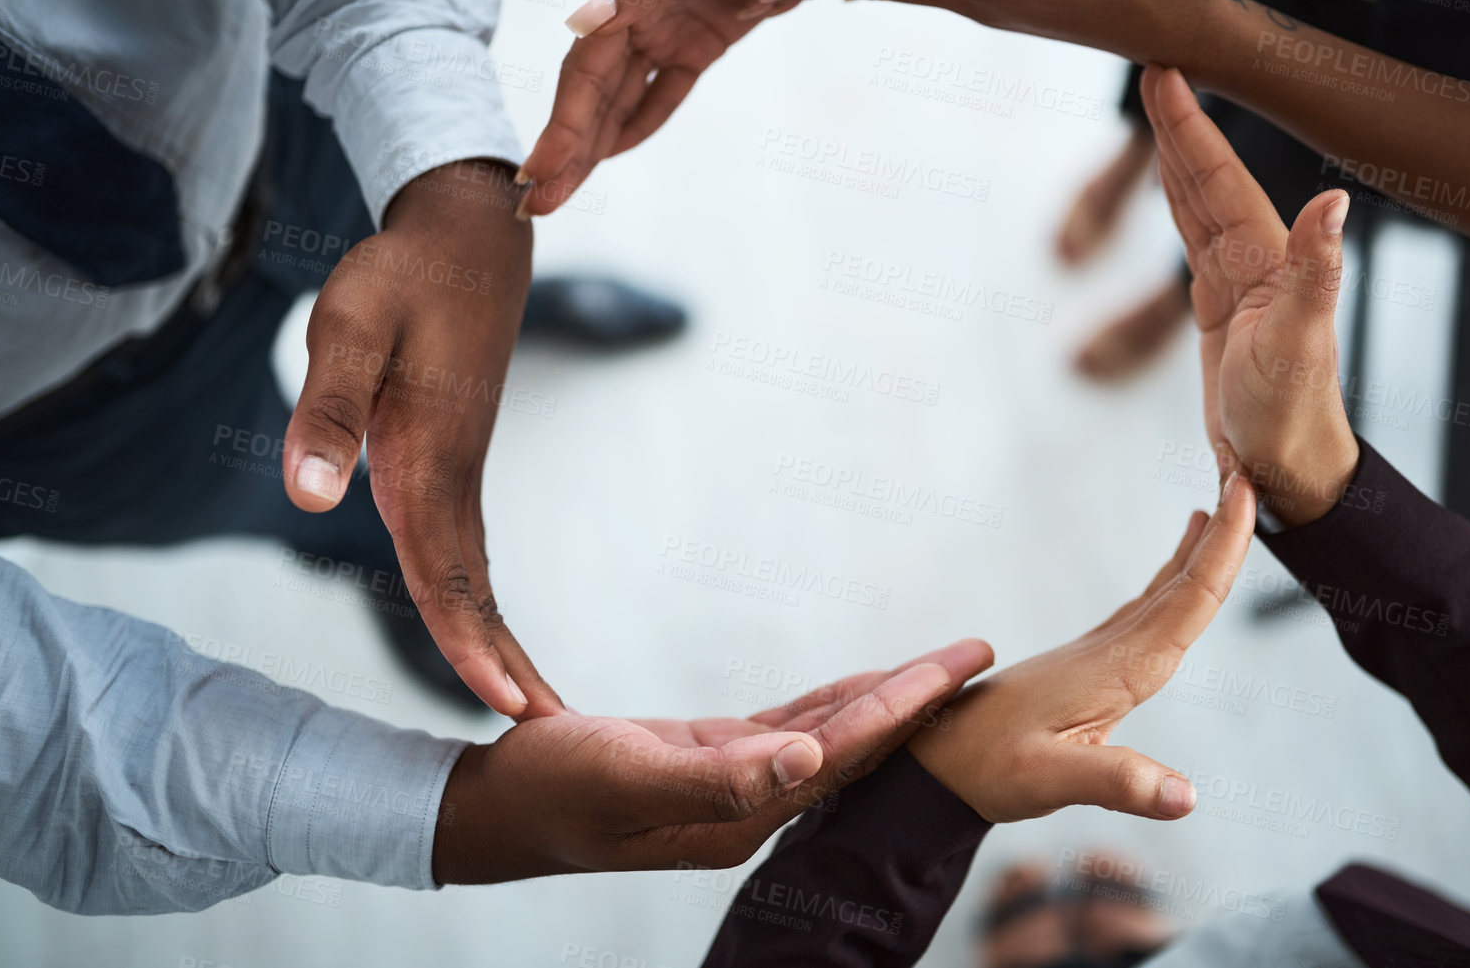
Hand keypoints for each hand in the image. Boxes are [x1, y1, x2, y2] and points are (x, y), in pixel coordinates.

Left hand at [280, 160, 556, 717]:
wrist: (469, 232)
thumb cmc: (402, 272)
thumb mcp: (350, 326)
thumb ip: (329, 411)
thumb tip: (312, 499)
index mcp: (432, 453)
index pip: (446, 568)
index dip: (468, 642)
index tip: (507, 708)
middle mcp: (454, 472)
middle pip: (474, 586)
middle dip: (502, 663)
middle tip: (544, 733)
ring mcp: (460, 467)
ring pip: (475, 571)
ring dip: (494, 638)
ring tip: (528, 705)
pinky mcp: (454, 457)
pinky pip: (466, 546)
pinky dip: (478, 598)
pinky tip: (481, 626)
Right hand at [433, 638, 993, 880]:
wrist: (493, 808)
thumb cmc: (549, 792)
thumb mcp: (628, 776)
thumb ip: (719, 778)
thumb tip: (810, 762)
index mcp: (740, 816)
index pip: (844, 755)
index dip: (905, 709)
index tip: (959, 669)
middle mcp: (749, 807)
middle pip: (853, 746)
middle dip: (916, 699)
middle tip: (976, 653)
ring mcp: (730, 785)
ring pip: (827, 735)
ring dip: (882, 698)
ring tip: (939, 665)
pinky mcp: (707, 760)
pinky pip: (787, 727)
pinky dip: (829, 702)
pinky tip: (861, 686)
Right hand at [514, 0, 818, 217]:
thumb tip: (582, 23)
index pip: (582, 73)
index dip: (560, 127)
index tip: (536, 174)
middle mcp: (633, 14)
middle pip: (591, 96)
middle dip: (564, 153)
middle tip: (535, 207)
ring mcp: (663, 32)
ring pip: (618, 102)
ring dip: (591, 149)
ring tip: (560, 194)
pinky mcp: (695, 46)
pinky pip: (660, 94)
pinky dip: (638, 124)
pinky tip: (612, 156)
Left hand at [908, 480, 1255, 822]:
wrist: (933, 759)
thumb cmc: (983, 767)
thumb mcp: (1047, 780)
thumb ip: (1118, 783)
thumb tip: (1188, 796)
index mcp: (1114, 669)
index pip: (1184, 600)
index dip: (1222, 549)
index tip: (1244, 493)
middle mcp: (1109, 652)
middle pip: (1178, 585)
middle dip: (1220, 534)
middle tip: (1249, 478)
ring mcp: (1096, 655)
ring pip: (1159, 594)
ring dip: (1195, 554)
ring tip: (1221, 511)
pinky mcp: (1086, 668)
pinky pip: (1141, 613)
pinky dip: (1169, 587)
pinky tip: (1170, 584)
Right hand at [1141, 65, 1358, 524]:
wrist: (1287, 469)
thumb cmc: (1294, 415)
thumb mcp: (1299, 342)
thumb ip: (1316, 270)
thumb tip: (1335, 200)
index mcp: (1268, 260)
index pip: (1220, 179)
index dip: (1191, 127)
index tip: (1167, 76)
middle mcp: (1255, 262)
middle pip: (1207, 179)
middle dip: (1181, 126)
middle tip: (1155, 72)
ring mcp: (1238, 284)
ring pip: (1199, 205)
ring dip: (1178, 158)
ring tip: (1159, 112)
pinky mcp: (1220, 311)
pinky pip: (1192, 241)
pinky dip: (1179, 206)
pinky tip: (1173, 191)